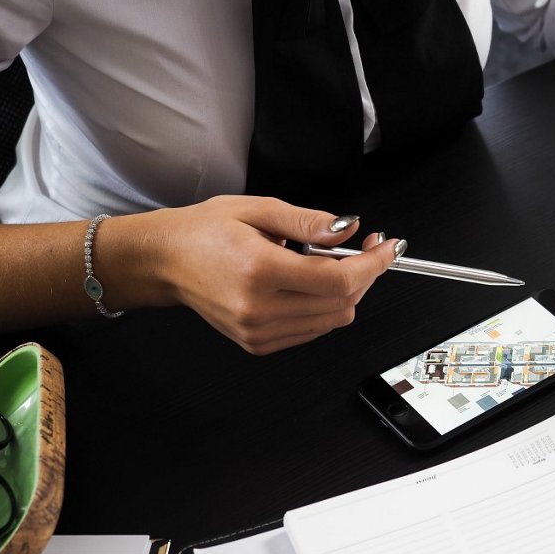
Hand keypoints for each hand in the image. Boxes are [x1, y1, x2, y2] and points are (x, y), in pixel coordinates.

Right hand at [144, 196, 399, 354]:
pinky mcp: (257, 344)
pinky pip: (312, 330)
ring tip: (330, 263)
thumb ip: (309, 222)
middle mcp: (259, 308)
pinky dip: (324, 308)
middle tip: (367, 247)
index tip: (388, 247)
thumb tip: (349, 229)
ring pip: (332, 320)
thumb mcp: (259, 209)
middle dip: (365, 274)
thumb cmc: (205, 231)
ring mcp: (258, 332)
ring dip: (346, 292)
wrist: (165, 262)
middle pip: (342, 303)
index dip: (372, 264)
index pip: (338, 280)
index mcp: (260, 270)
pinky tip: (310, 284)